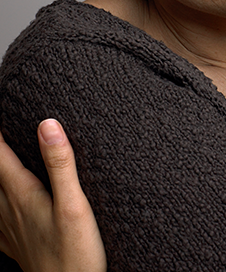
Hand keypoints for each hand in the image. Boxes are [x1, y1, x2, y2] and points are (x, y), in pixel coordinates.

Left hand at [0, 120, 105, 271]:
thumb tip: (48, 125)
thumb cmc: (75, 253)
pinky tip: (4, 202)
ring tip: (3, 160)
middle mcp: (9, 209)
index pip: (1, 156)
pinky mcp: (14, 242)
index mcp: (22, 195)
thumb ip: (60, 164)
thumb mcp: (74, 204)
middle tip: (3, 134)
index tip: (2, 116)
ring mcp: (8, 228)